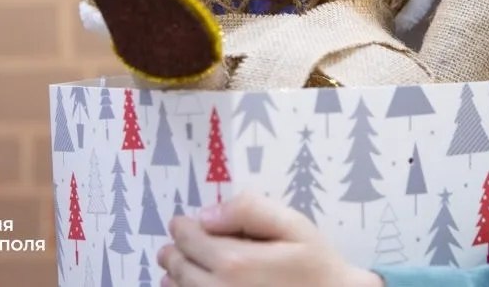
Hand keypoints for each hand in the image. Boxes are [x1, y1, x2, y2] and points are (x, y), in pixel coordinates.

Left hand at [157, 193, 383, 286]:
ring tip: (177, 267)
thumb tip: (206, 214)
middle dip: (175, 252)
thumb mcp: (292, 225)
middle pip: (181, 268)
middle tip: (172, 246)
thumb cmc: (316, 265)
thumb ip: (249, 211)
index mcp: (233, 263)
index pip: (190, 240)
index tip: (181, 223)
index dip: (183, 228)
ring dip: (175, 276)